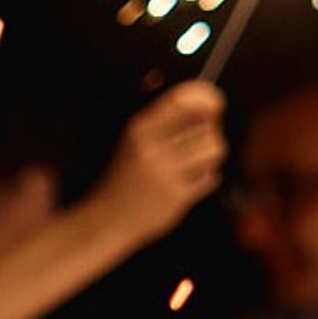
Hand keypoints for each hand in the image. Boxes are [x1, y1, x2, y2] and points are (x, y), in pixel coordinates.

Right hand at [90, 80, 227, 244]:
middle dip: (207, 133)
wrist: (103, 220)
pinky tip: (184, 184)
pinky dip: (203, 180)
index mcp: (138, 130)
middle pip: (207, 126)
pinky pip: (211, 178)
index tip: (215, 104)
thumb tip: (211, 103)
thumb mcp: (133, 141)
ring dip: (208, 157)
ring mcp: (163, 174)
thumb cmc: (123, 177)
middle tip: (192, 144)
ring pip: (214, 150)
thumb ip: (166, 119)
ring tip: (191, 165)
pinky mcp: (176, 197)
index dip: (208, 98)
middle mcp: (151, 149)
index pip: (184, 101)